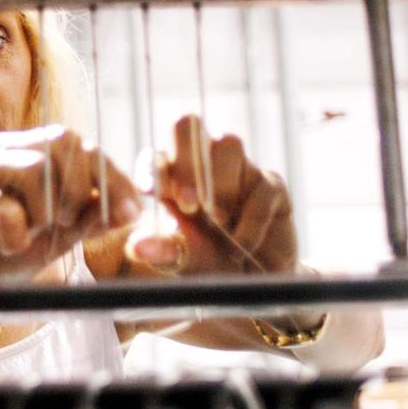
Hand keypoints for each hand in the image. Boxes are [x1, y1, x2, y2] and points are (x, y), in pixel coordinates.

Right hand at [0, 125, 141, 281]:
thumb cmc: (2, 254)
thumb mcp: (59, 240)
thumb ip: (90, 219)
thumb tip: (134, 207)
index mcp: (33, 155)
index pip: (83, 147)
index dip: (112, 177)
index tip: (131, 211)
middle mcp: (7, 150)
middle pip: (63, 144)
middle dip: (78, 192)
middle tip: (62, 225)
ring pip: (35, 170)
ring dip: (43, 213)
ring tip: (29, 235)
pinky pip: (2, 204)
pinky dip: (14, 233)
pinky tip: (5, 245)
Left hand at [126, 114, 296, 274]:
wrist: (254, 282)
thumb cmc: (211, 261)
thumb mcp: (184, 260)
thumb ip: (162, 251)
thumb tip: (135, 247)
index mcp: (173, 177)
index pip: (156, 157)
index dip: (152, 169)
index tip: (151, 192)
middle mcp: (204, 164)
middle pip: (189, 126)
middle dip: (186, 162)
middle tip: (188, 205)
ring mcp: (240, 170)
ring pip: (228, 143)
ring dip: (220, 183)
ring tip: (218, 221)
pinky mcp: (272, 186)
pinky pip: (262, 187)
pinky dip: (251, 220)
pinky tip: (243, 245)